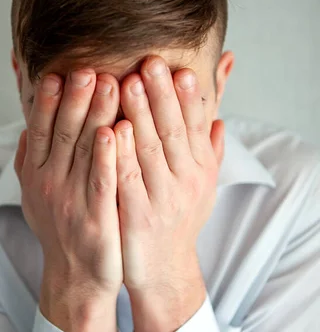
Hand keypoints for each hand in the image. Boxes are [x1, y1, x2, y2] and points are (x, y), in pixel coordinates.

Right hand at [14, 69, 122, 331]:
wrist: (76, 276)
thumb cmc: (61, 229)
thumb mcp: (35, 196)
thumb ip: (30, 161)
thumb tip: (28, 127)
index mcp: (37, 175)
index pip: (41, 130)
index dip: (49, 101)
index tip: (58, 71)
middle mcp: (51, 184)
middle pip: (64, 133)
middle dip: (75, 98)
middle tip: (88, 67)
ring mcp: (73, 200)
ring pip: (85, 151)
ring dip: (96, 115)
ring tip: (108, 83)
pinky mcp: (97, 217)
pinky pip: (103, 181)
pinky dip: (108, 155)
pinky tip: (116, 130)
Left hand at [114, 56, 223, 331]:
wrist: (163, 269)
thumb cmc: (178, 220)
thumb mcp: (201, 185)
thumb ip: (208, 151)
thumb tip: (219, 119)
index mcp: (199, 169)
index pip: (196, 126)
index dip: (189, 97)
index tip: (180, 68)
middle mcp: (185, 181)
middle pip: (174, 131)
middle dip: (162, 95)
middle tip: (151, 62)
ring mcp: (162, 199)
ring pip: (151, 151)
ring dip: (140, 115)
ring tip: (128, 83)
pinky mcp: (138, 216)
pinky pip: (128, 180)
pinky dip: (121, 154)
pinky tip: (112, 130)